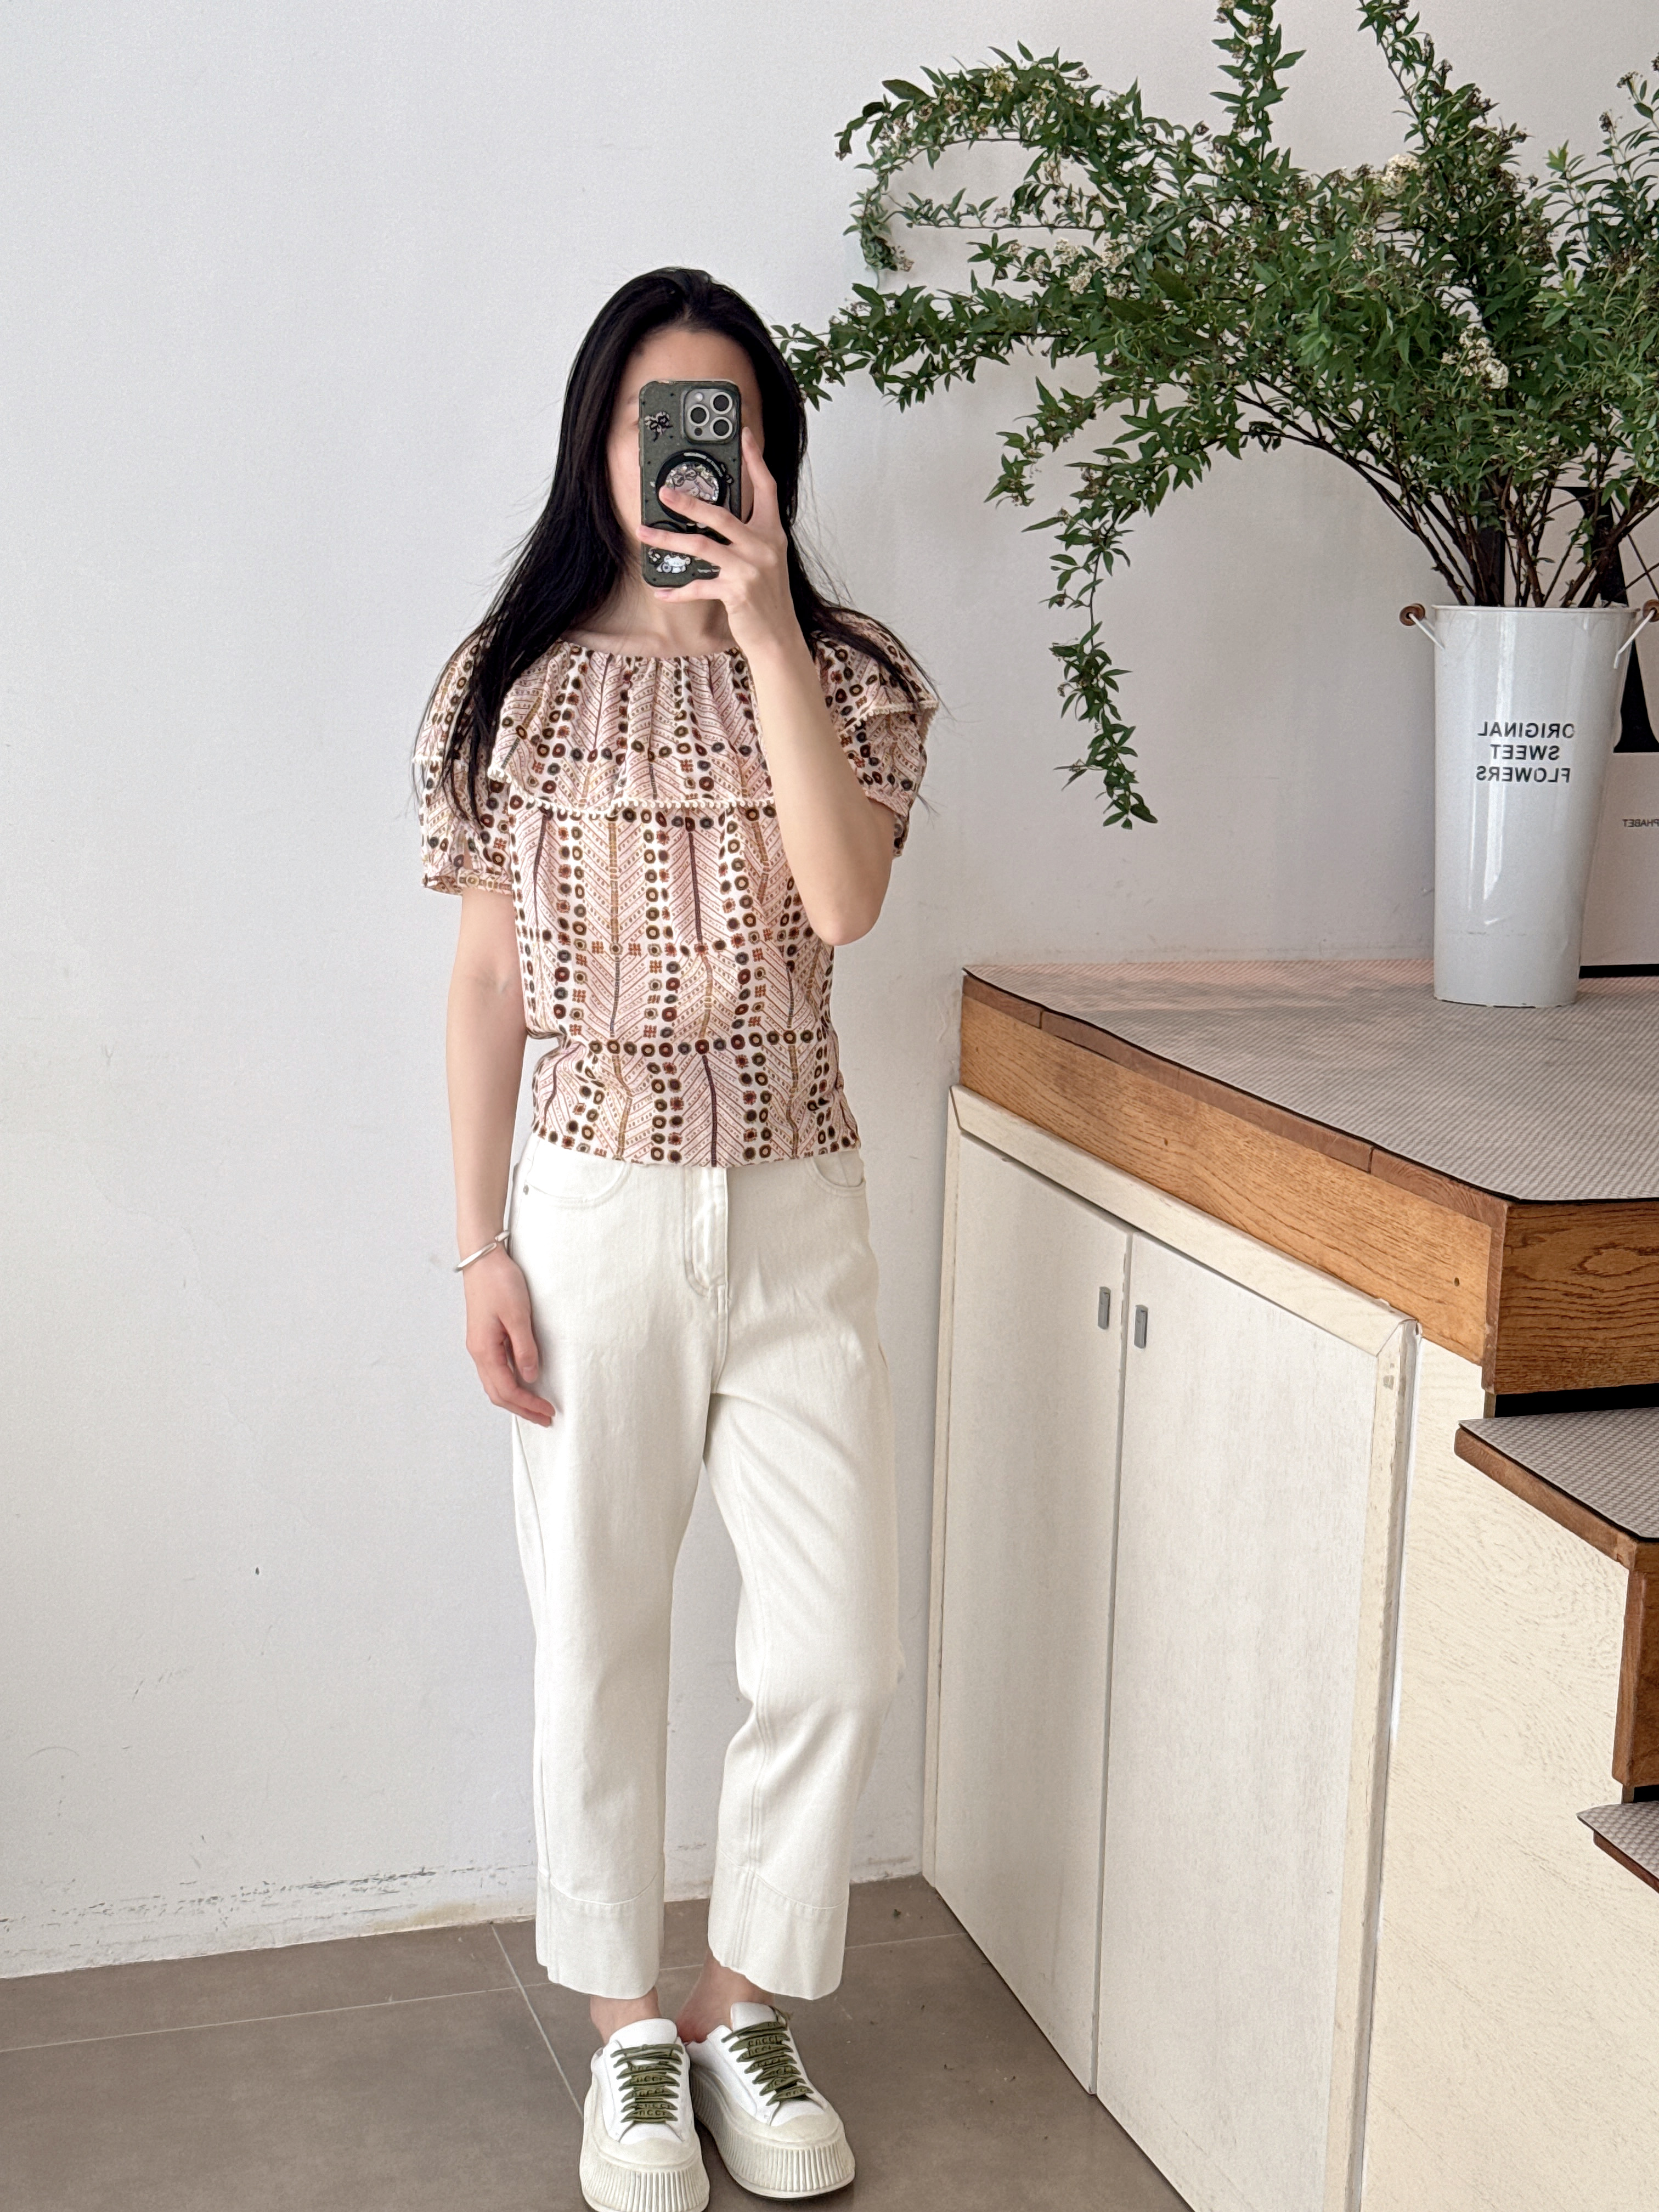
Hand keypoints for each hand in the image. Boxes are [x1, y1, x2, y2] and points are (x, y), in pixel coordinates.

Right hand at [463, 1247, 552, 1424]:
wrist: (483, 1259)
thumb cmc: (499, 1282)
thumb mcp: (518, 1315)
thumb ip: (524, 1347)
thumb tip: (530, 1375)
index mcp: (484, 1349)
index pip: (506, 1389)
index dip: (528, 1404)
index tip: (548, 1410)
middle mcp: (478, 1351)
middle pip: (498, 1393)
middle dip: (521, 1408)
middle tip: (545, 1417)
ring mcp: (480, 1345)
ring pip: (495, 1383)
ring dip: (515, 1398)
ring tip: (536, 1406)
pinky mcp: (485, 1337)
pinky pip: (496, 1370)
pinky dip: (510, 1383)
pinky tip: (523, 1382)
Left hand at [638, 427, 802, 663]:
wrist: (779, 636)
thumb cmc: (768, 598)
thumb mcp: (766, 560)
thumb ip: (748, 536)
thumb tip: (716, 518)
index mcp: (772, 533)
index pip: (766, 488)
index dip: (755, 460)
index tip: (743, 435)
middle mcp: (764, 546)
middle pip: (721, 515)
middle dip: (689, 502)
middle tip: (663, 492)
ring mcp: (750, 569)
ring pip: (702, 546)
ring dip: (669, 540)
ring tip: (645, 533)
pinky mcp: (737, 592)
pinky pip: (699, 586)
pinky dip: (677, 590)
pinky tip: (660, 590)